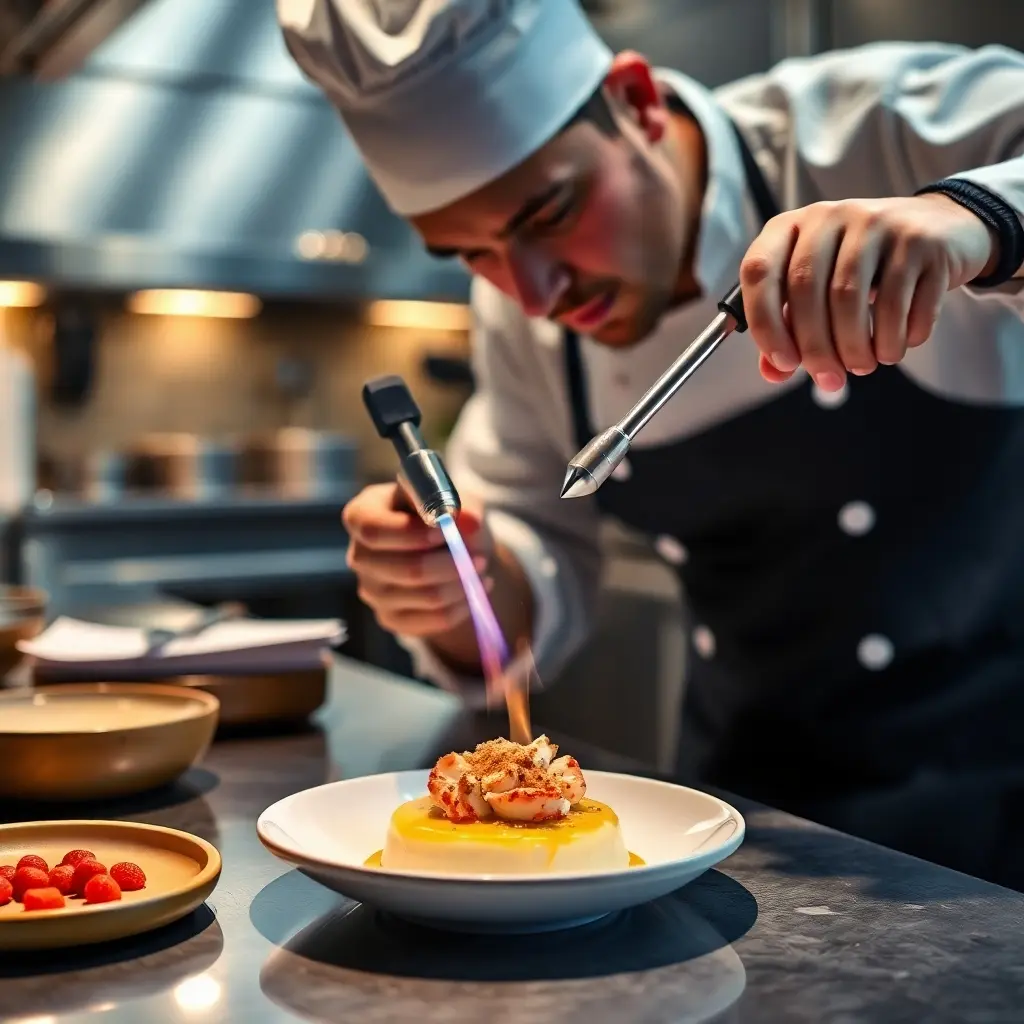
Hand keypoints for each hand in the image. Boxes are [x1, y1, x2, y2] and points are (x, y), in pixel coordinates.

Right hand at [342, 482, 493, 636]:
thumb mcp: (455, 500)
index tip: (446, 531)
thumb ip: (463, 506)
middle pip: (403, 569)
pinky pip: (434, 619)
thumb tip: (470, 520)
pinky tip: (474, 588)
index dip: (412, 534)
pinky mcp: (390, 618)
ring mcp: (371, 591)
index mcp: (362, 515)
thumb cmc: (444, 515)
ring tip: (481, 570)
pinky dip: (463, 605)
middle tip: (479, 558)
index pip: (374, 531)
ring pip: (425, 596)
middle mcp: (359, 556)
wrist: (449, 548)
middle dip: (450, 564)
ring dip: (462, 584)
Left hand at [740, 194, 998, 390]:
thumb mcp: (820, 289)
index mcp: (794, 226)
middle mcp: (832, 216)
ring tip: (863, 365)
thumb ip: (790, 328)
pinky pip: (901, 304)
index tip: (784, 363)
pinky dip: (894, 339)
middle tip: (830, 379)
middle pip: (807, 292)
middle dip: (816, 349)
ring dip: (855, 349)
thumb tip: (773, 372)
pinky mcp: (921, 240)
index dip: (765, 324)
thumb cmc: (864, 268)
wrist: (939, 230)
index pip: (759, 271)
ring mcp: (879, 223)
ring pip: (851, 301)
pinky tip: (893, 347)